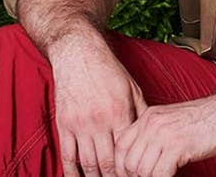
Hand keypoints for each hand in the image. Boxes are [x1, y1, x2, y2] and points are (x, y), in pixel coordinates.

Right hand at [49, 31, 146, 176]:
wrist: (77, 52)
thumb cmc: (107, 69)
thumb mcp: (131, 87)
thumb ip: (141, 112)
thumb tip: (152, 136)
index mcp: (119, 112)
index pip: (127, 152)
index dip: (132, 171)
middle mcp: (99, 120)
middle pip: (107, 163)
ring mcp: (79, 123)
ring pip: (87, 164)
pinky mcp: (63, 123)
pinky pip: (67, 155)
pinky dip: (72, 173)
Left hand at [114, 93, 215, 176]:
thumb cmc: (207, 121)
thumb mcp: (172, 123)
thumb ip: (154, 136)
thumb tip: (141, 160)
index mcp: (148, 117)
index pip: (120, 146)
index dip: (122, 167)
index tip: (131, 176)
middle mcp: (151, 123)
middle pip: (127, 162)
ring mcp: (163, 134)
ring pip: (141, 171)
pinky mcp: (178, 146)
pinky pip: (159, 175)